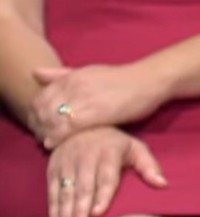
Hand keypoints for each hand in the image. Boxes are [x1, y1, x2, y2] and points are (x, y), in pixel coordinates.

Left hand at [28, 63, 169, 148]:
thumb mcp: (89, 71)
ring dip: (43, 132)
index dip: (33, 112)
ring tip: (45, 141)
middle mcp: (74, 86)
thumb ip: (61, 74)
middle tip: (37, 135)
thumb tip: (34, 72)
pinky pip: (67, 128)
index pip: (40, 96)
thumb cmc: (121, 79)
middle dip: (36, 124)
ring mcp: (84, 100)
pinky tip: (52, 144)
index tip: (35, 123)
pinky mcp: (96, 114)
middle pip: (42, 109)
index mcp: (71, 76)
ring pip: (51, 119)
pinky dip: (56, 137)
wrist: (148, 81)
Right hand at [46, 126, 167, 216]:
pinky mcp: (53, 168)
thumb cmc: (116, 143)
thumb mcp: (135, 148)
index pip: (105, 177)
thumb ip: (148, 166)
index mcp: (108, 152)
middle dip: (79, 211)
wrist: (83, 124)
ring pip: (65, 192)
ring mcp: (66, 162)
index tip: (98, 213)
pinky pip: (51, 192)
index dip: (102, 195)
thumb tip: (163, 184)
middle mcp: (85, 157)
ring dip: (64, 215)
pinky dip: (53, 212)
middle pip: (82, 188)